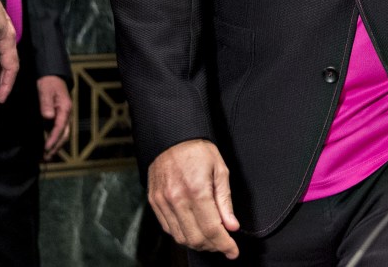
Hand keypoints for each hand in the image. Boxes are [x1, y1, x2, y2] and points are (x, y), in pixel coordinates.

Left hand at [38, 75, 73, 159]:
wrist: (52, 75)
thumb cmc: (48, 82)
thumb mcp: (45, 90)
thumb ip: (46, 104)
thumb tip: (48, 117)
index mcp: (65, 108)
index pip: (60, 128)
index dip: (53, 139)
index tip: (46, 148)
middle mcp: (66, 114)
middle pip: (64, 135)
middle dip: (56, 147)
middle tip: (46, 158)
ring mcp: (63, 116)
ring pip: (62, 134)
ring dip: (55, 146)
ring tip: (46, 157)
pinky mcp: (58, 117)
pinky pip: (58, 131)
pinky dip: (54, 140)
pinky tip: (47, 146)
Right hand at [147, 139, 239, 257]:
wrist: (171, 136)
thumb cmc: (198, 150)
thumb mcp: (220, 170)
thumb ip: (225, 201)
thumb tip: (231, 226)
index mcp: (197, 189)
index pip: (213, 229)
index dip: (225, 245)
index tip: (233, 251)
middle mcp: (177, 198)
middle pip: (196, 238)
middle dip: (213, 246)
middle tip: (223, 244)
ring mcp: (163, 201)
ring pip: (181, 237)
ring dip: (198, 243)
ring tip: (210, 237)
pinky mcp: (154, 201)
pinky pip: (168, 228)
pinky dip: (182, 234)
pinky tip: (193, 228)